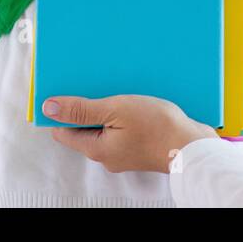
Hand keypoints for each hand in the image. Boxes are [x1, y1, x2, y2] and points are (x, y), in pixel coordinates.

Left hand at [44, 94, 216, 173]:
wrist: (194, 146)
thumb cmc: (158, 127)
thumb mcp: (116, 110)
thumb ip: (81, 110)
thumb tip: (48, 107)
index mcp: (96, 149)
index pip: (64, 131)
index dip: (63, 110)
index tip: (69, 90)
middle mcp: (107, 156)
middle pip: (85, 129)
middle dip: (89, 107)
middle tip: (99, 85)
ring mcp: (124, 154)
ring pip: (106, 128)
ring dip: (109, 109)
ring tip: (121, 91)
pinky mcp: (139, 148)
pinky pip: (123, 130)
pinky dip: (125, 116)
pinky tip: (137, 102)